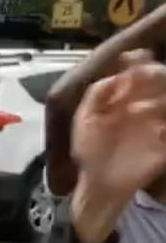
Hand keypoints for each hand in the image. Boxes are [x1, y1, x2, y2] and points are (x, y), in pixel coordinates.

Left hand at [72, 58, 165, 206]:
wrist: (98, 184)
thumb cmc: (89, 151)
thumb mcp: (84, 121)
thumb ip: (96, 96)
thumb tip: (116, 75)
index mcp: (125, 100)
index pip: (138, 73)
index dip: (138, 62)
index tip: (133, 57)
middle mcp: (144, 107)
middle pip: (160, 81)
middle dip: (154, 74)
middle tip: (143, 76)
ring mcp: (157, 124)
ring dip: (159, 98)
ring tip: (138, 109)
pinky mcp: (164, 145)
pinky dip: (165, 127)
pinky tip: (155, 130)